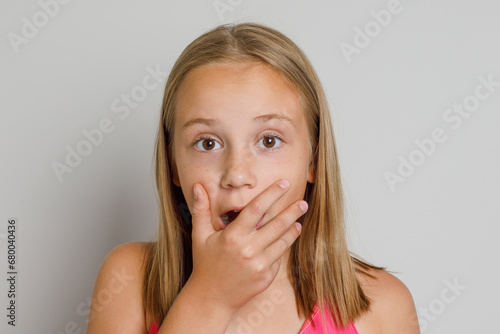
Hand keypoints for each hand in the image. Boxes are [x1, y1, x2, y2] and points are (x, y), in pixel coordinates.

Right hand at [187, 179, 306, 312]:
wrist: (211, 299)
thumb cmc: (205, 264)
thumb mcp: (200, 236)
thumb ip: (200, 209)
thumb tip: (197, 186)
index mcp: (233, 236)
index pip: (257, 208)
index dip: (272, 193)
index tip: (284, 184)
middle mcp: (248, 250)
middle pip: (277, 224)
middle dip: (292, 211)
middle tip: (303, 202)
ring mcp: (259, 265)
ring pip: (283, 242)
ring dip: (292, 229)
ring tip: (298, 220)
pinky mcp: (266, 277)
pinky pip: (278, 258)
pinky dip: (283, 247)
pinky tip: (286, 240)